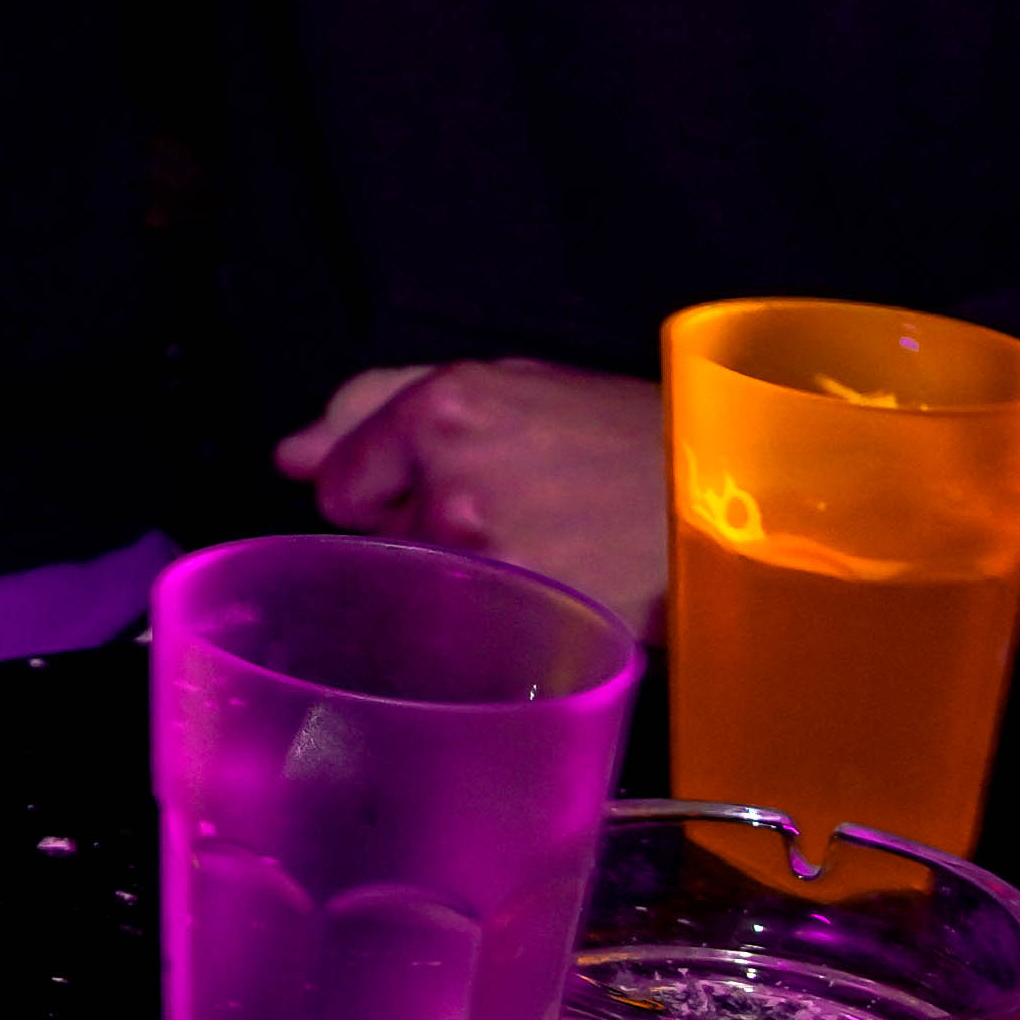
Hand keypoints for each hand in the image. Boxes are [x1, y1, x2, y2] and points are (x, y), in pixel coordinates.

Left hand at [275, 358, 670, 631]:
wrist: (729, 498)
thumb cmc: (619, 432)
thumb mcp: (504, 383)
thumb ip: (378, 406)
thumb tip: (290, 454)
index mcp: (442, 409)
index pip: (340, 483)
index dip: (383, 488)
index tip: (441, 484)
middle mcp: (451, 483)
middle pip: (379, 539)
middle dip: (421, 528)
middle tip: (511, 510)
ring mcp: (487, 560)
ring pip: (423, 587)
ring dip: (460, 577)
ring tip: (540, 547)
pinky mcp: (525, 622)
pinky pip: (466, 637)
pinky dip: (495, 624)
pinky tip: (550, 590)